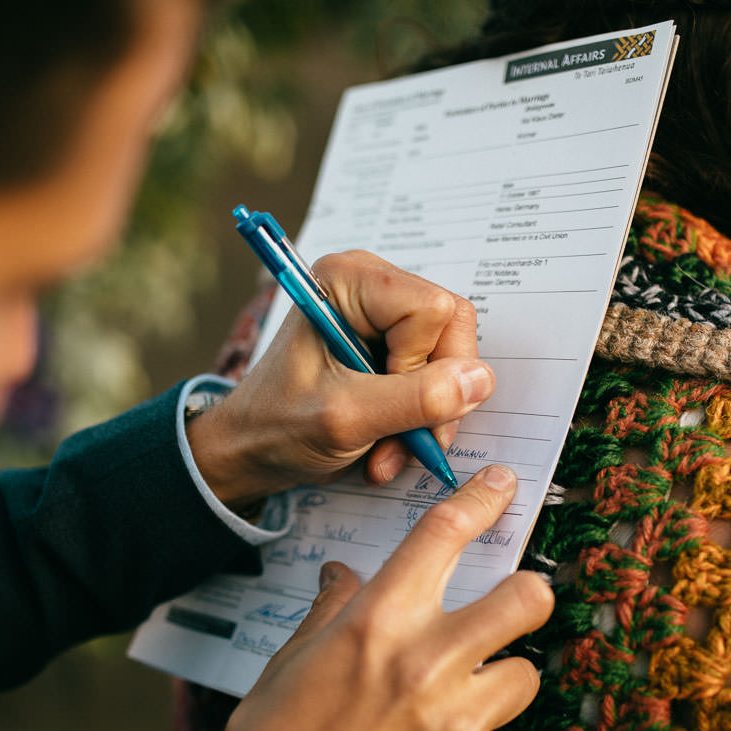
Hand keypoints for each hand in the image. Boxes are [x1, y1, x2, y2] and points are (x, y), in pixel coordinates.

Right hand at [185, 465, 553, 730]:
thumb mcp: (289, 666)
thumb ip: (331, 615)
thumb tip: (342, 578)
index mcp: (377, 623)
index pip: (443, 535)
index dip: (480, 501)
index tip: (500, 487)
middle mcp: (428, 663)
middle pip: (527, 599)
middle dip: (528, 595)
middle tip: (514, 605)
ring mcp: (459, 723)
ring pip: (524, 675)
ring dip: (498, 680)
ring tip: (454, 703)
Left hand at [186, 250, 491, 507]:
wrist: (249, 451)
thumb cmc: (277, 428)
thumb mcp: (347, 419)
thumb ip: (416, 399)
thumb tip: (481, 379)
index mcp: (349, 280)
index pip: (434, 309)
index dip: (421, 364)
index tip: (381, 400)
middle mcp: (371, 285)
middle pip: (452, 329)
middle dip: (434, 397)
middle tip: (405, 441)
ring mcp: (385, 314)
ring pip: (452, 357)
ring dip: (427, 417)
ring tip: (387, 451)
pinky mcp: (393, 344)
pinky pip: (439, 375)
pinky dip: (420, 418)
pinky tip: (387, 444)